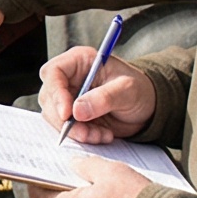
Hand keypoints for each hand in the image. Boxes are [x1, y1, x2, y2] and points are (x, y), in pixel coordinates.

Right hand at [40, 46, 156, 144]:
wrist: (147, 108)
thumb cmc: (139, 90)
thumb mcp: (127, 90)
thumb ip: (104, 98)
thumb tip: (77, 111)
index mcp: (80, 61)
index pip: (54, 72)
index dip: (56, 93)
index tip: (67, 114)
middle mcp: (70, 78)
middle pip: (49, 97)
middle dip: (65, 120)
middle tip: (85, 133)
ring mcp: (69, 98)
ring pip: (55, 116)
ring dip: (76, 131)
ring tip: (100, 135)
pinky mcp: (73, 116)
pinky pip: (67, 129)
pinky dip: (82, 136)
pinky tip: (102, 136)